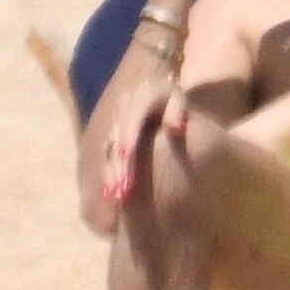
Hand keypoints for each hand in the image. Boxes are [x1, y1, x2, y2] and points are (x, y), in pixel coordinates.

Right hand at [99, 72, 190, 206]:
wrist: (157, 94)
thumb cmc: (175, 101)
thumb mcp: (179, 101)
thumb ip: (177, 111)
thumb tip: (175, 128)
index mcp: (143, 97)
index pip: (133, 118)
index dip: (128, 136)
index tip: (125, 155)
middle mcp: (125, 109)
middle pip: (120, 138)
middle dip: (120, 163)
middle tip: (123, 186)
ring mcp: (117, 123)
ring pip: (112, 150)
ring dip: (113, 172)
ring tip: (117, 194)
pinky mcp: (113, 137)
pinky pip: (110, 156)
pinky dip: (111, 173)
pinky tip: (110, 192)